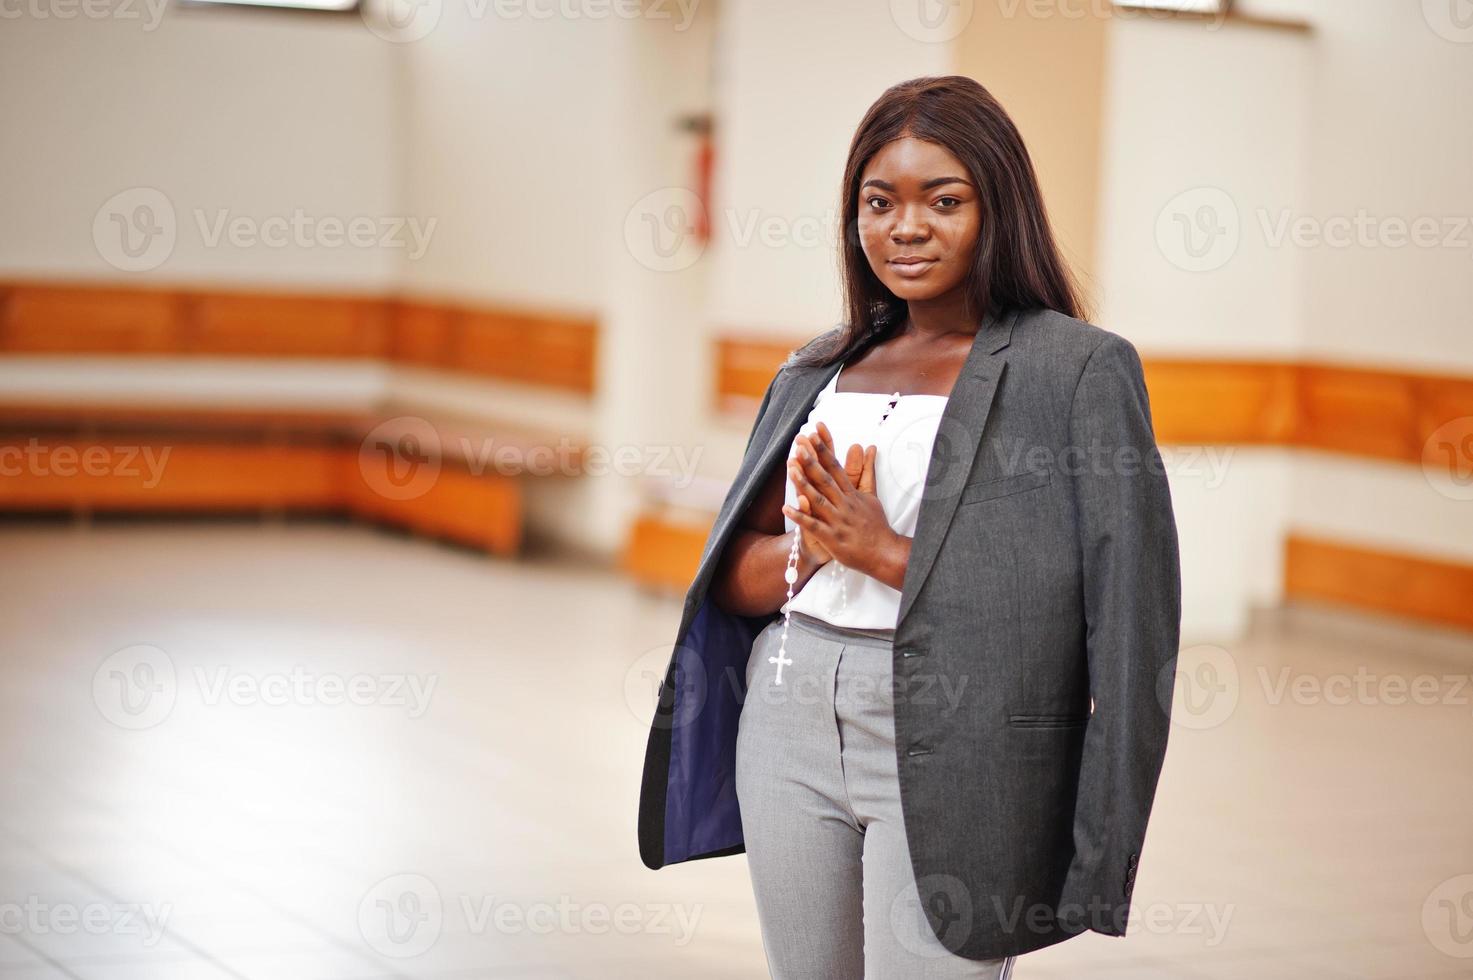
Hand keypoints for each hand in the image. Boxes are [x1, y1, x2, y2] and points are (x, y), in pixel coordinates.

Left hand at [788, 421, 862, 564]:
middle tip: (799, 444)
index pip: (836, 467)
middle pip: (826, 479)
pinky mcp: (832, 538)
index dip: (824, 450)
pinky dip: (801, 517)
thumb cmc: (876, 524)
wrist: (884, 553)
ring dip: (803, 484)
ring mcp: (838, 521)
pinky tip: (786, 508)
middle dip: (812, 461)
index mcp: (851, 493)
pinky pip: (814, 526)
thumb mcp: (871, 495)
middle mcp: (844, 504)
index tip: (814, 433)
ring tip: (790, 468)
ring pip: (819, 499)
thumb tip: (870, 447)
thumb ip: (867, 471)